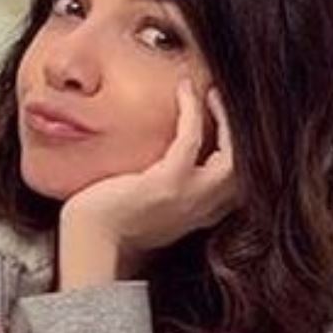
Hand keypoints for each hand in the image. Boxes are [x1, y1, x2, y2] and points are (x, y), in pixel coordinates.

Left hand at [58, 80, 236, 289]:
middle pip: (243, 172)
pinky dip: (192, 108)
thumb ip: (165, 196)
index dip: (238, 155)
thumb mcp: (149, 212)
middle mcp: (202, 210)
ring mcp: (189, 197)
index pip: (237, 188)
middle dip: (240, 135)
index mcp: (198, 217)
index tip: (222, 130)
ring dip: (225, 118)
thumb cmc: (107, 227)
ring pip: (232, 156)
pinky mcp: (168, 182)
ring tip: (212, 94)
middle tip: (222, 106)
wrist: (88, 242)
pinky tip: (184, 90)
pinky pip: (191, 137)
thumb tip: (155, 171)